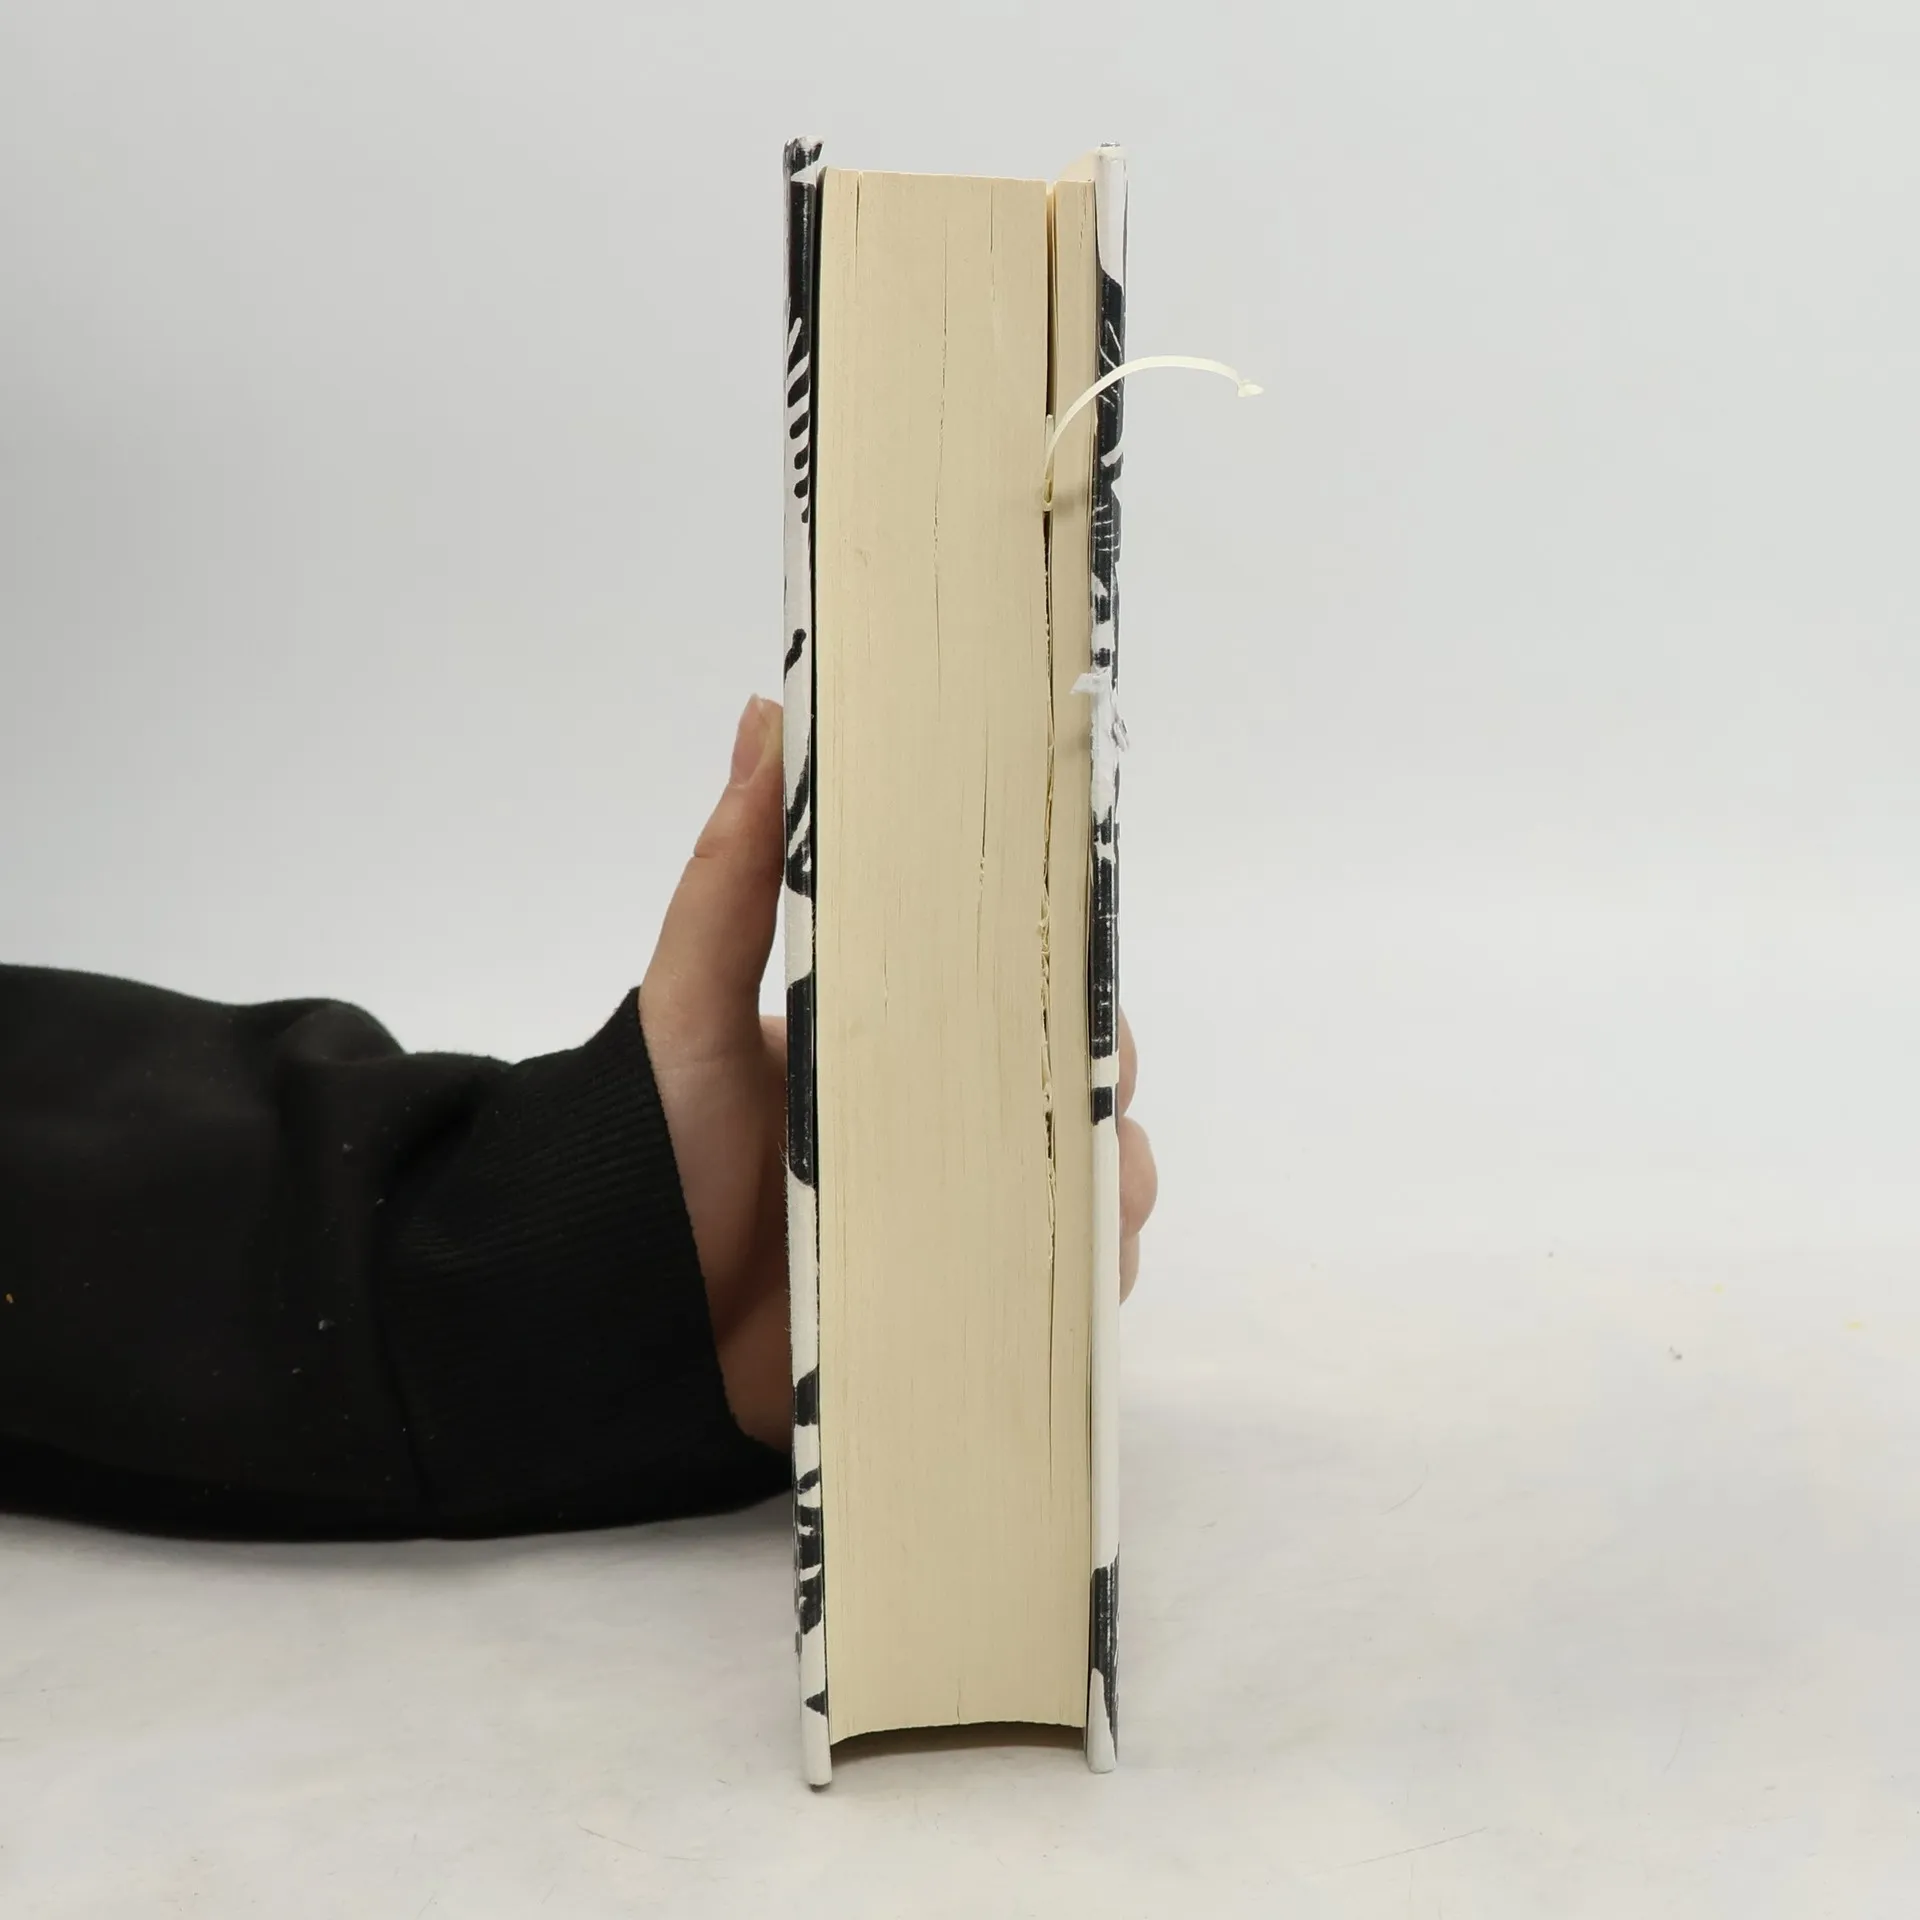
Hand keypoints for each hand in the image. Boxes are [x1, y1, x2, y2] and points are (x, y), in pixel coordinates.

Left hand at [639, 696, 1157, 1450]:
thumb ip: (733, 872)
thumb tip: (772, 708)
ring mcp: (969, 1212)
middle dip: (1107, 1079)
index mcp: (906, 1034)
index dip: (1073, 973)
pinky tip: (1064, 1266)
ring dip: (1113, 1179)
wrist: (624, 1317)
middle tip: (1082, 1088)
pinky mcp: (970, 1303)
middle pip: (1087, 1081)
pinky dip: (1091, 1274)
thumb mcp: (691, 1005)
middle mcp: (952, 1116)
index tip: (1082, 965)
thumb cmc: (656, 1150)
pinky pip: (1071, 1286)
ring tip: (1072, 1190)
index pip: (1029, 985)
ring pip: (1101, 1181)